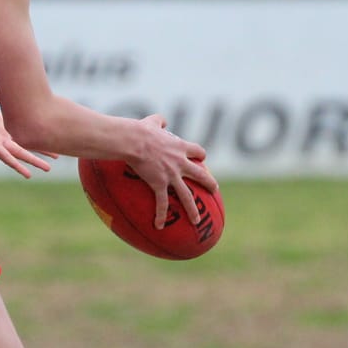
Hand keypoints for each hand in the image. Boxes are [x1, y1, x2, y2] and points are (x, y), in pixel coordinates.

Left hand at [0, 87, 53, 179]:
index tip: (48, 137)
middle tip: (57, 157)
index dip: (34, 134)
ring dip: (34, 161)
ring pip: (20, 154)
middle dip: (40, 151)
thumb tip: (8, 90)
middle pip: (25, 145)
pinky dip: (17, 166)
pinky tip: (28, 174)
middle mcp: (0, 135)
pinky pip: (7, 158)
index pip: (21, 131)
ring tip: (48, 169)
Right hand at [125, 114, 219, 229]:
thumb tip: (162, 121)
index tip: (202, 159)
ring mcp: (171, 175)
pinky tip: (159, 226)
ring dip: (193, 209)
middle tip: (214, 190)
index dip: (200, 156)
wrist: (133, 141)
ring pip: (187, 195)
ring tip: (197, 220)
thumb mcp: (152, 121)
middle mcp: (180, 163)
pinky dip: (161, 215)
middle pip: (201, 175)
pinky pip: (162, 203)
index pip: (198, 152)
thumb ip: (159, 121)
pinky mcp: (159, 184)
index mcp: (180, 148)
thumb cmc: (140, 131)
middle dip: (209, 183)